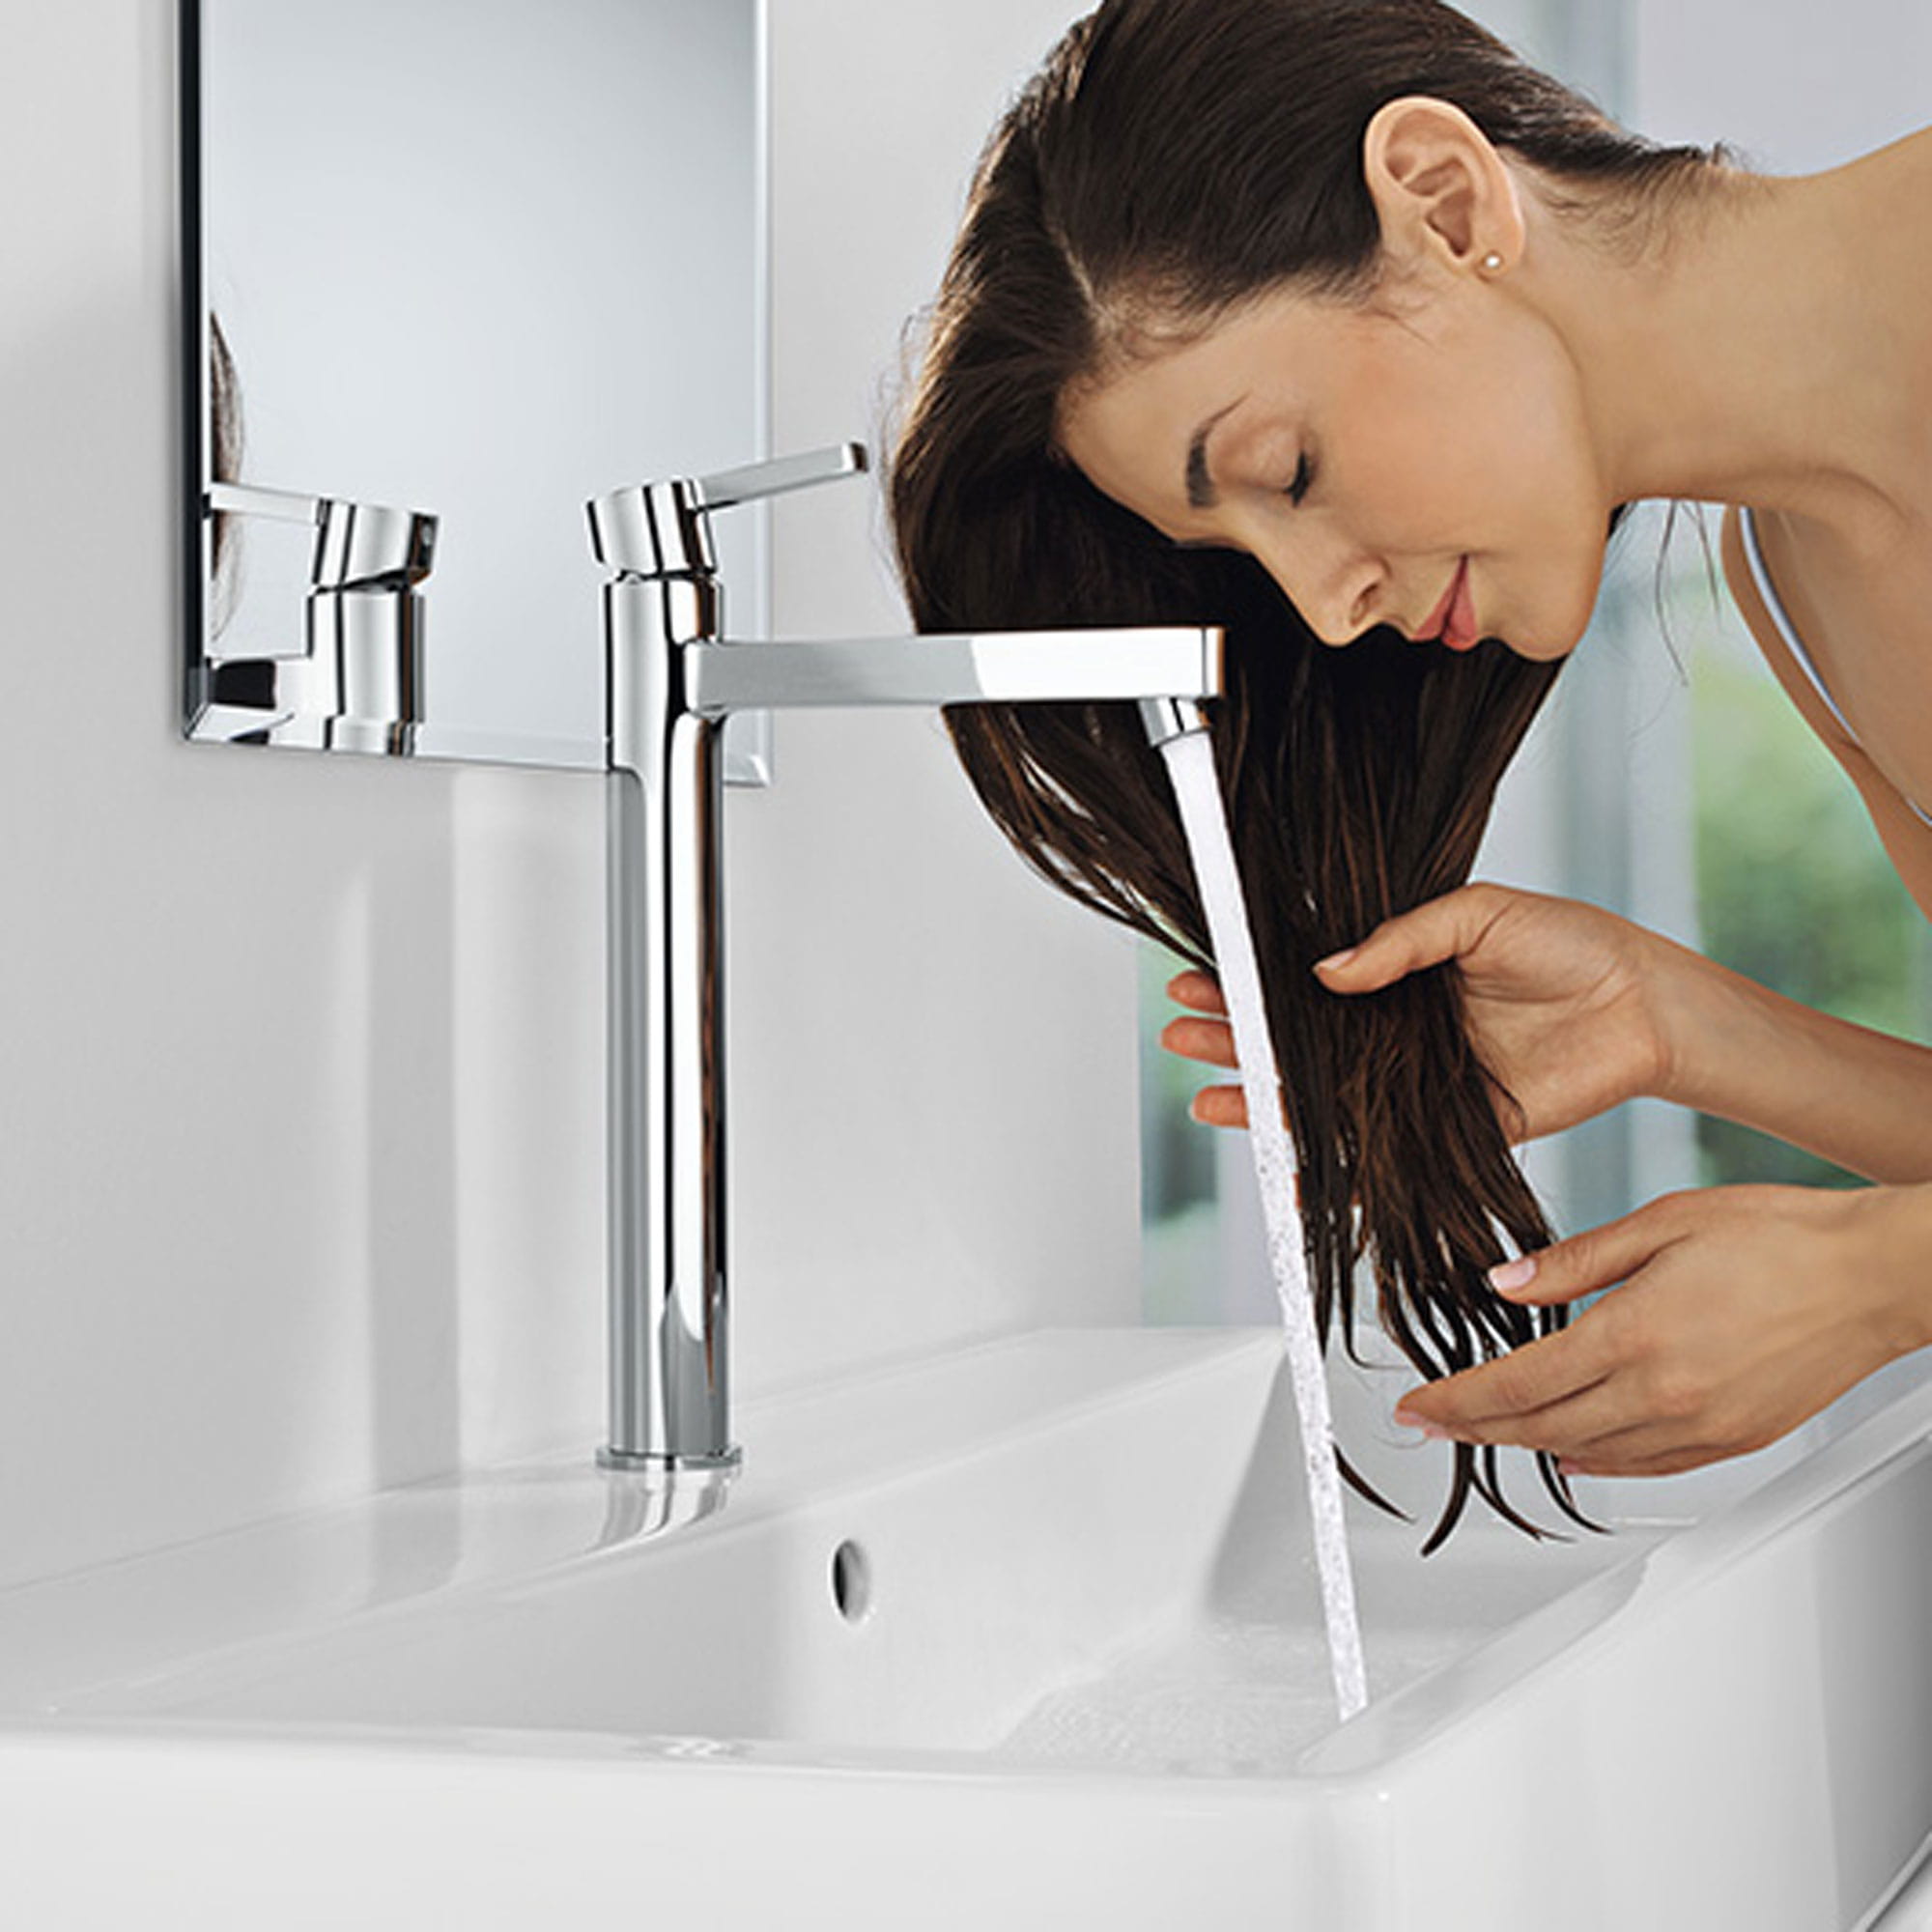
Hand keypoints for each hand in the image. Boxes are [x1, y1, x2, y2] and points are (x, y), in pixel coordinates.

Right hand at [1165, 882, 1680, 1140]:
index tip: (1199, 979)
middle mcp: (1394, 1029)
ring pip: (1320, 1098)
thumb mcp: (1478, 914)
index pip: (1302, 980)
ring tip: (1206, 1100)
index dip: (1248, 982)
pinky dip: (1327, 1166)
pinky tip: (1283, 1168)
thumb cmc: (1572, 944)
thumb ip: (1403, 942)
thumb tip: (1328, 971)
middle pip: (1295, 1042)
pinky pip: (1376, 1151)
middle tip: (1181, 1036)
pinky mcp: (1447, 1129)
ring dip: (1260, 1101)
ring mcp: (1414, 1082)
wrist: (1643, 1007)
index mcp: (1395, 970)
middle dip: (1233, 1041)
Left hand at [1389, 1183, 1931, 1476]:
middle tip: (1430, 1425)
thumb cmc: (1781, 1237)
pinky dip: (1596, 1464)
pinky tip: (1572, 1455)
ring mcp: (1701, 1427)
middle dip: (1474, 1428)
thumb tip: (1503, 1283)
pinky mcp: (1735, 1442)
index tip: (1415, 1407)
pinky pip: (1646, 1468)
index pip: (1516, 1383)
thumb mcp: (1660, 1223)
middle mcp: (1664, 1394)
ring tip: (1486, 1433)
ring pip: (1587, 1455)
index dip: (1455, 1401)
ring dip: (1528, 1446)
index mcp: (1635, 1334)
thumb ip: (1572, 1261)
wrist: (1876, 1276)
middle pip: (1540, 1427)